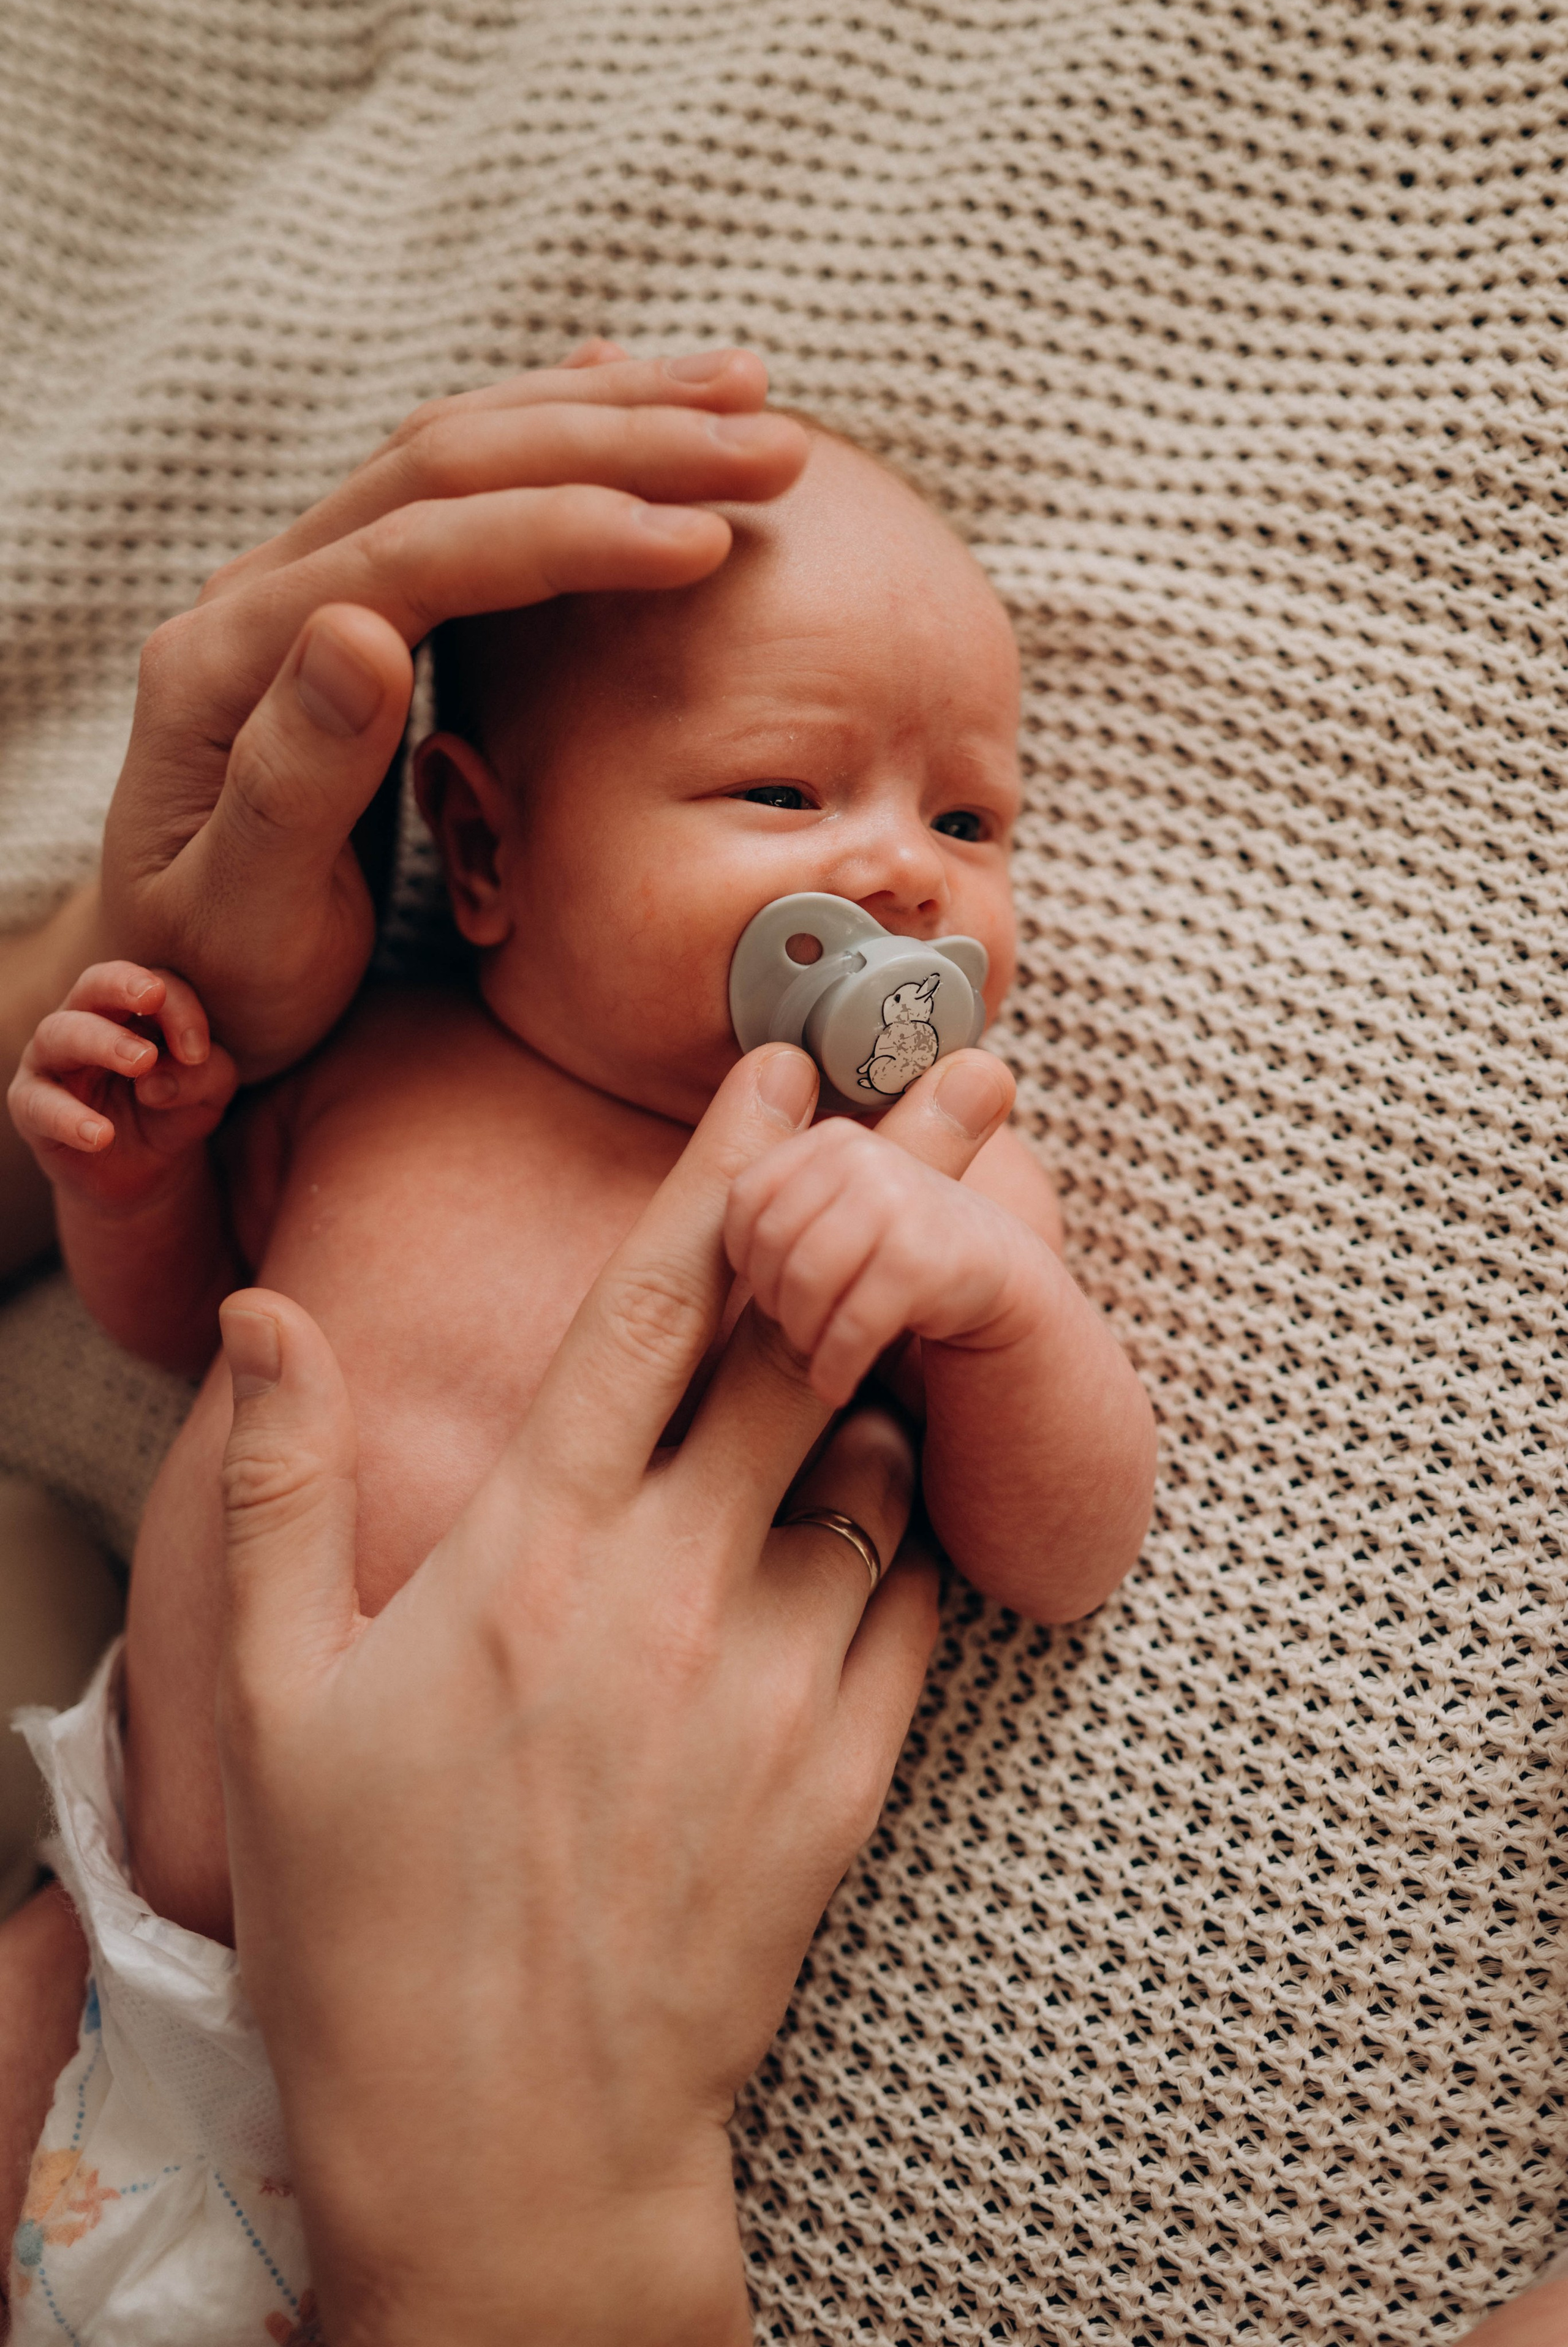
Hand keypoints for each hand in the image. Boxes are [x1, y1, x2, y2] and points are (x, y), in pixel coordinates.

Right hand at [6, 961, 236, 1212]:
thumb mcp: (208, 1095)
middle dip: (122, 987)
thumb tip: (160, 1078)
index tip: (199, 1051)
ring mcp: (52, 1060)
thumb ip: (205, 1076)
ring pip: (60, 1033)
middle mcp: (86, 1022)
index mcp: (132, 1010)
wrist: (145, 1172)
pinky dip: (69, 1119)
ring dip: (101, 1042)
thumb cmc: (174, 1111)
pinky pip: (39, 1105)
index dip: (179, 1007)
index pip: (154, 985)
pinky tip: (101, 1135)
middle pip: (93, 986)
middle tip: (152, 997)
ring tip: (141, 1063)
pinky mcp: (30, 1105)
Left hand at [95, 342, 807, 1082]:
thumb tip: (359, 630)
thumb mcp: (241, 914)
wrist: (164, 978)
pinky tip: (625, 404)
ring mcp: (300, 589)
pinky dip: (552, 439)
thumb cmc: (215, 974)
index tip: (699, 541)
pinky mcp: (344, 605)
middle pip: (447, 467)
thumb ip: (289, 781)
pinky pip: (454, 491)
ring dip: (603, 415)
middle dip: (615, 443)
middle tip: (762, 446)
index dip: (565, 533)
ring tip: (739, 395)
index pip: (417, 551)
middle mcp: (259, 596)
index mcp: (229, 662)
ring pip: (458, 454)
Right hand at [214, 1045, 973, 2346]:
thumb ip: (276, 1487)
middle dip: (894, 1183)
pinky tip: (900, 1487)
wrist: (503, 2150)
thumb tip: (271, 1310)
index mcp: (525, 1549)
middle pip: (807, 1334)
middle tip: (970, 1074)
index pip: (649, 1304)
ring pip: (876, 1461)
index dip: (726, 1165)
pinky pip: (910, 1603)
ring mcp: (769, 1680)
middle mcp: (663, 1588)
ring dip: (904, 1355)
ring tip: (942, 1268)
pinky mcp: (843, 1776)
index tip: (787, 1063)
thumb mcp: (268, 1696)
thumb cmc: (365, 1918)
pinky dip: (908, 1527)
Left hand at [726, 1049, 1036, 1405]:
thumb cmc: (885, 1256)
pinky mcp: (923, 1257)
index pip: (742, 1201)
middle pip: (769, 1240)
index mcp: (824, 1141)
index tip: (767, 1296)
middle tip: (794, 1336)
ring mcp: (895, 1197)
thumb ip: (771, 1209)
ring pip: (803, 1277)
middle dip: (772, 1301)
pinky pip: (851, 1319)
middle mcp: (859, 1153)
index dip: (745, 1262)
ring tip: (813, 1359)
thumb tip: (676, 1214)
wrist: (992, 1278)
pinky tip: (834, 1386)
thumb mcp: (827, 1221)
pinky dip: (835, 1365)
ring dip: (802, 1335)